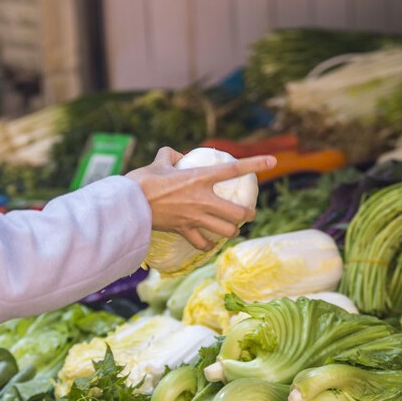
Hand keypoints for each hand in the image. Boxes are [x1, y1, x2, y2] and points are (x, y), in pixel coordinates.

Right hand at [125, 147, 273, 249]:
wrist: (128, 205)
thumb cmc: (142, 181)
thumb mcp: (159, 161)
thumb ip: (171, 155)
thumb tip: (179, 156)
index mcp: (199, 178)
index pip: (234, 170)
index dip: (255, 164)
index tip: (273, 161)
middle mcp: (203, 199)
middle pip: (238, 212)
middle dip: (248, 214)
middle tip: (249, 213)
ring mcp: (195, 217)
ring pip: (226, 230)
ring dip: (232, 231)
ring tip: (232, 230)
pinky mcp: (184, 230)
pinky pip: (203, 243)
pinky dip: (208, 245)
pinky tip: (209, 244)